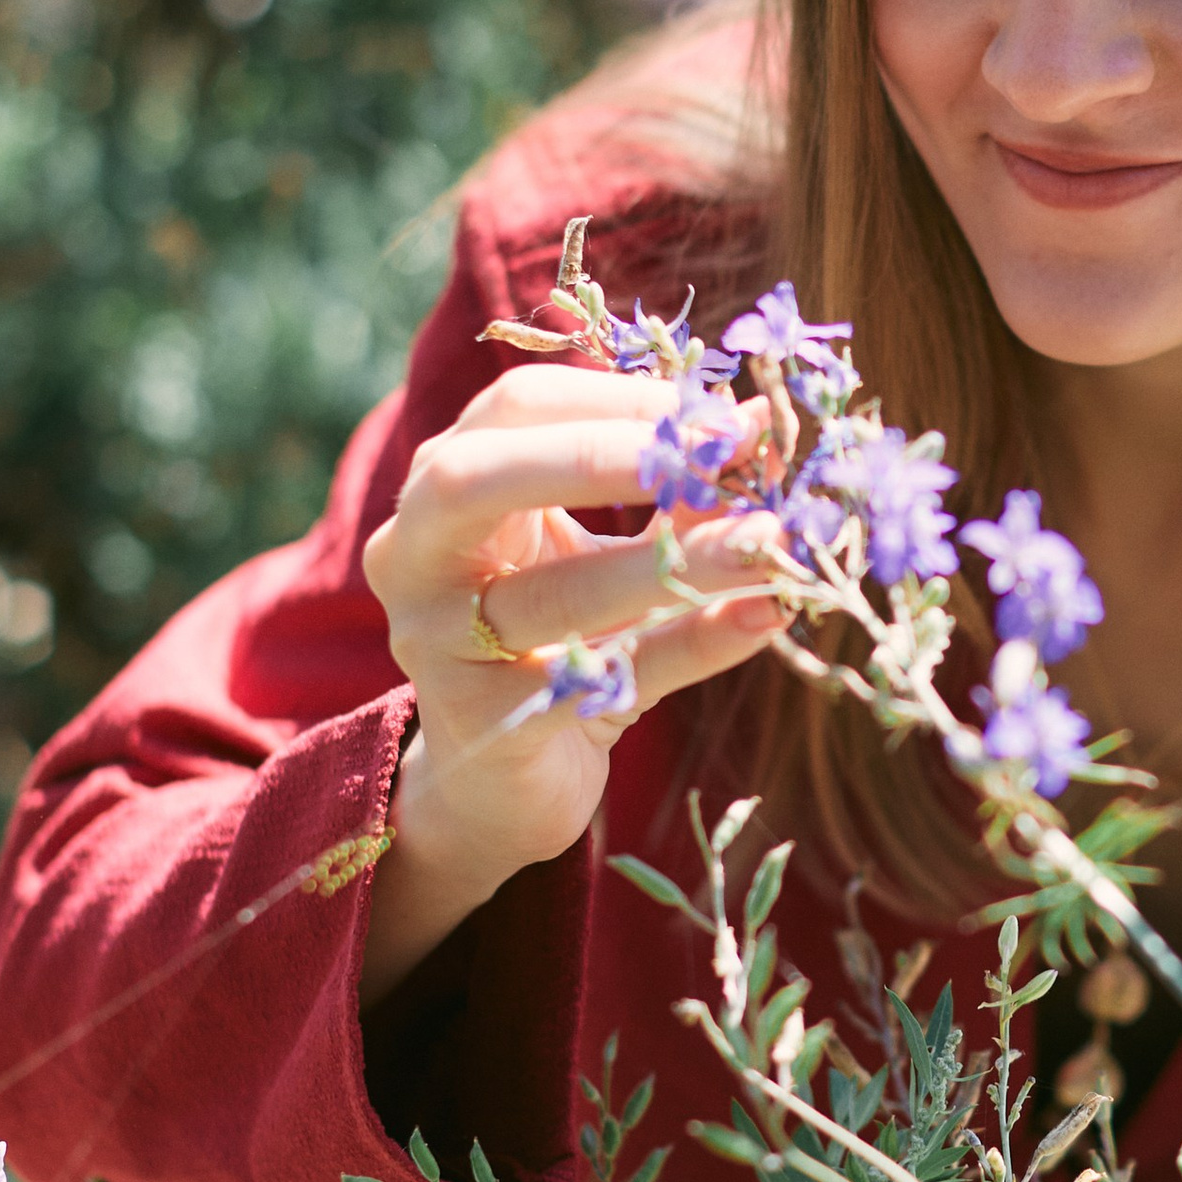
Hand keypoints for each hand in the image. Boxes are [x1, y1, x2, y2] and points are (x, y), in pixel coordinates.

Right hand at [358, 361, 788, 999]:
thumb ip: (679, 500)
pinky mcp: (484, 725)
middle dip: (602, 457)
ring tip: (767, 542)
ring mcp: (439, 644)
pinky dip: (692, 645)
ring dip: (673, 563)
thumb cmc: (563, 645)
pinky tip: (764, 617)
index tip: (717, 412)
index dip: (618, 398)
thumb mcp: (619, 558)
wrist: (506, 783)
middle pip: (478, 477)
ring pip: (551, 594)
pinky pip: (598, 677)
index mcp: (444, 489)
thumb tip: (762, 426)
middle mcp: (414, 556)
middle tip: (716, 453)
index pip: (517, 408)